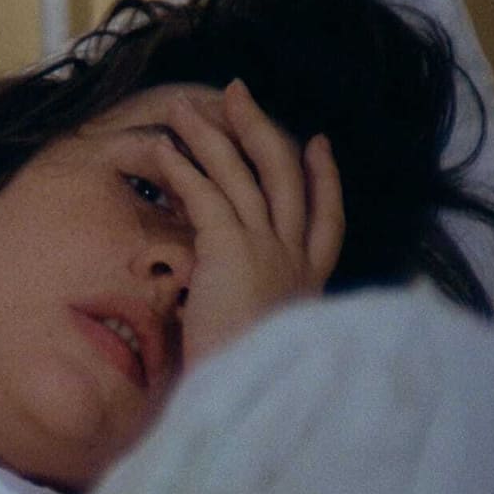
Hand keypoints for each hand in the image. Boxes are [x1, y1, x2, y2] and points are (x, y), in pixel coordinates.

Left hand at [156, 79, 343, 366]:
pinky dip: (184, 168)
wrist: (245, 398)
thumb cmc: (246, 379)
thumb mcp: (264, 338)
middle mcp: (295, 258)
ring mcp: (268, 248)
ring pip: (242, 175)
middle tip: (238, 95)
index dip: (325, 178)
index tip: (318, 145)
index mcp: (310, 282)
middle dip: (262, 130)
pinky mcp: (232, 248)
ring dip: (212, 136)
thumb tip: (233, 295)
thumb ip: (259, 307)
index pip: (329, 218)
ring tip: (183, 107)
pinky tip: (164, 148)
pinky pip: (205, 194)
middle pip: (286, 177)